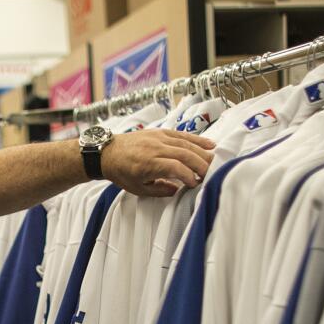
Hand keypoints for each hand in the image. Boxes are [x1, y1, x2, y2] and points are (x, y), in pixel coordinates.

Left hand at [100, 129, 214, 196]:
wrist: (108, 152)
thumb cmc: (122, 172)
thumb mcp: (138, 189)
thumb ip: (160, 190)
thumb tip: (179, 189)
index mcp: (148, 164)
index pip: (176, 168)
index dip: (188, 176)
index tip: (195, 184)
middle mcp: (155, 148)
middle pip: (185, 154)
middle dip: (201, 165)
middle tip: (211, 175)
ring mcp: (159, 138)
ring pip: (186, 144)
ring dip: (203, 153)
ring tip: (214, 162)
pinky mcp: (161, 132)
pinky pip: (182, 135)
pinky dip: (197, 139)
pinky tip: (209, 145)